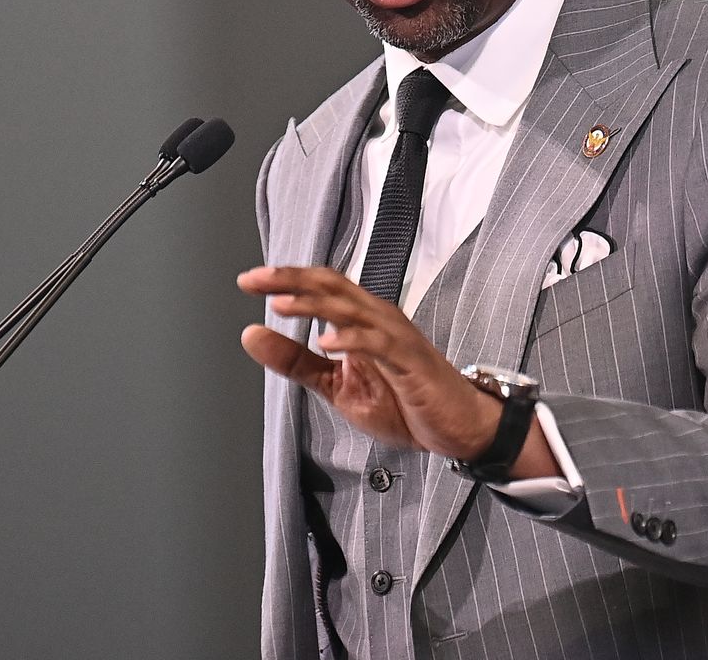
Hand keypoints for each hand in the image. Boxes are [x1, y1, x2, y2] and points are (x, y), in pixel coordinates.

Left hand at [237, 266, 501, 460]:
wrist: (458, 427)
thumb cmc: (405, 402)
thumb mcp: (336, 386)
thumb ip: (295, 361)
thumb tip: (251, 335)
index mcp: (361, 320)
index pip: (321, 287)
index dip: (286, 279)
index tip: (249, 280)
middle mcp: (378, 319)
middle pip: (332, 286)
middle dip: (292, 280)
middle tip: (255, 280)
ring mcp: (396, 338)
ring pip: (352, 309)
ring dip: (315, 304)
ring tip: (281, 304)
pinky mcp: (410, 362)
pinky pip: (379, 344)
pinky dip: (352, 340)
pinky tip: (327, 343)